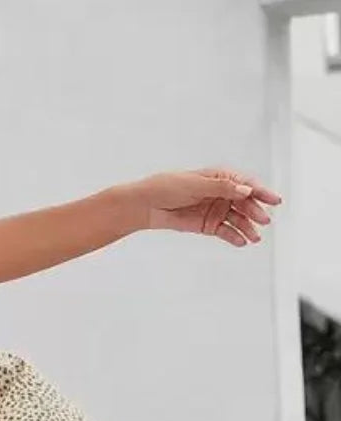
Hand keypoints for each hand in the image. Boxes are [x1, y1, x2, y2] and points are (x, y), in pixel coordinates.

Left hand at [122, 167, 281, 243]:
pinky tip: (242, 242)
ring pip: (238, 219)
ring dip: (248, 227)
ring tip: (254, 237)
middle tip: (263, 220)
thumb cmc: (166, 187)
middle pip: (245, 202)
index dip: (261, 191)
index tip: (273, 200)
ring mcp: (216, 210)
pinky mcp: (209, 225)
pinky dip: (234, 236)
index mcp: (219, 178)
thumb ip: (221, 188)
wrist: (146, 205)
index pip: (245, 184)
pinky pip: (226, 231)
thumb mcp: (195, 184)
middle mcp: (221, 193)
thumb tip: (244, 190)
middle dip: (255, 211)